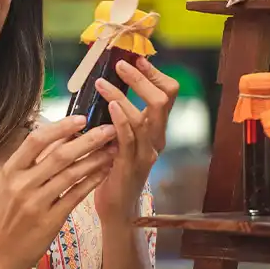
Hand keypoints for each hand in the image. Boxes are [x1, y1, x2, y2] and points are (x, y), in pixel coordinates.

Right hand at [0, 116, 115, 268]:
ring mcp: (36, 203)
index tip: (82, 118)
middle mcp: (22, 184)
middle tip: (109, 130)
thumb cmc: (7, 217)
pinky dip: (92, 181)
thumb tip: (60, 138)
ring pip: (71, 174)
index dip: (61, 127)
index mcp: (11, 170)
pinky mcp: (50, 221)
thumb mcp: (10, 186)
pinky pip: (75, 196)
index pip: (37, 140)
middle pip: (60, 155)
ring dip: (95, 159)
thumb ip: (31, 165)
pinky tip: (104, 172)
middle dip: (88, 140)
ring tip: (113, 150)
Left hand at [94, 56, 178, 223]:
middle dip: (142, 78)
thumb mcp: (120, 139)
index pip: (167, 94)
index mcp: (155, 130)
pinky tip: (111, 106)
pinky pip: (129, 139)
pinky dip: (121, 120)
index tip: (136, 59)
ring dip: (123, 95)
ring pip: (144, 117)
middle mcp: (156, 139)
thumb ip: (119, 118)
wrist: (116, 209)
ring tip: (102, 82)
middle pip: (162, 100)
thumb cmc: (113, 172)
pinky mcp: (131, 166)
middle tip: (121, 65)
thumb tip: (104, 88)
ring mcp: (146, 153)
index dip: (154, 74)